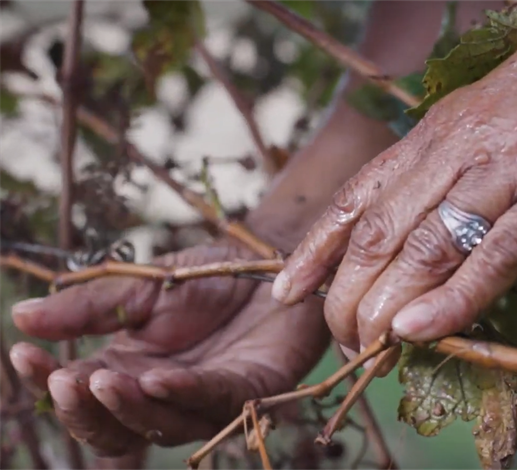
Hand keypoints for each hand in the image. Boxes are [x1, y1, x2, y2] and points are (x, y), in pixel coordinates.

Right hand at [9, 240, 328, 455]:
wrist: (271, 260)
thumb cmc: (208, 278)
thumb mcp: (141, 286)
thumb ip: (90, 307)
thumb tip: (21, 316)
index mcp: (128, 370)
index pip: (79, 392)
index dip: (48, 380)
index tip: (23, 354)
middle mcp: (162, 393)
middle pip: (113, 427)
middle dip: (84, 409)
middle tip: (64, 380)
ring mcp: (205, 398)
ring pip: (159, 425)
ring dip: (128, 407)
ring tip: (102, 380)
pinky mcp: (248, 391)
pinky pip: (212, 400)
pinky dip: (183, 392)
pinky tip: (158, 378)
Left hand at [271, 0, 516, 364]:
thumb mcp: (497, 109)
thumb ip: (460, 159)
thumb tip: (434, 213)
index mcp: (442, 128)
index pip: (360, 194)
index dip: (318, 246)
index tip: (287, 290)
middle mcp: (461, 147)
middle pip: (380, 230)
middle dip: (347, 294)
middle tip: (342, 342)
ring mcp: (509, 169)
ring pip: (425, 245)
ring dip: (386, 305)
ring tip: (368, 351)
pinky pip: (499, 254)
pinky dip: (455, 297)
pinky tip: (422, 331)